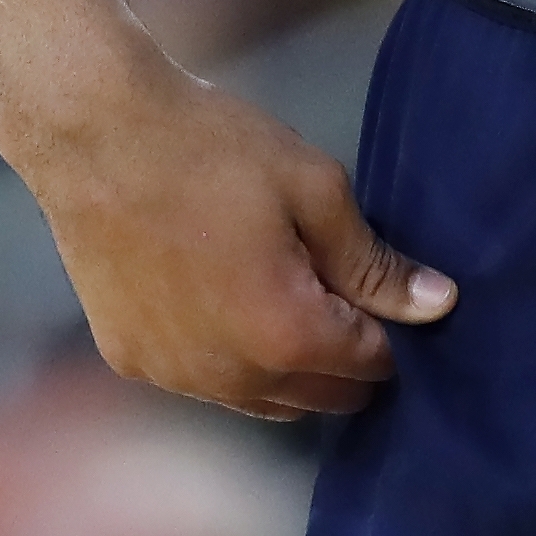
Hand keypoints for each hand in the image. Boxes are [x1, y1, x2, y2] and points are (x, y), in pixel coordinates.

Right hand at [7, 56, 453, 420]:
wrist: (95, 135)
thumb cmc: (213, 149)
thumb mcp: (313, 188)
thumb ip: (374, 262)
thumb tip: (440, 305)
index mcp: (285, 337)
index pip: (368, 365)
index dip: (387, 328)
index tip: (380, 288)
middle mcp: (229, 380)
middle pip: (318, 398)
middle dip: (342, 357)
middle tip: (338, 289)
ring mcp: (172, 378)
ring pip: (260, 400)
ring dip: (286, 366)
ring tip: (284, 292)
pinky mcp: (129, 361)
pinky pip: (203, 382)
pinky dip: (227, 358)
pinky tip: (221, 297)